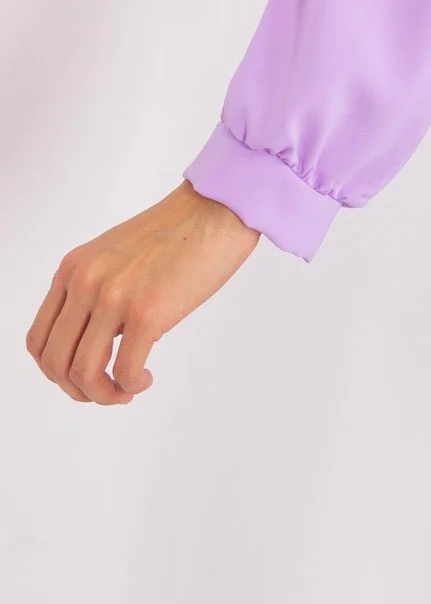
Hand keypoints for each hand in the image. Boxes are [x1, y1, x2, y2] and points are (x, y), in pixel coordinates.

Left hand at [26, 180, 260, 403]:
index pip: (39, 339)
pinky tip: (145, 378)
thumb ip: (97, 290)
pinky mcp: (147, 312)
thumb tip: (102, 338)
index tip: (82, 375)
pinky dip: (130, 385)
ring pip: (82, 373)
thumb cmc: (178, 231)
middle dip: (77, 390)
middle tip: (105, 390)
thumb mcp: (115, 254)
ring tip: (126, 390)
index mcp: (74, 269)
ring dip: (102, 394)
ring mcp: (114, 297)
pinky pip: (123, 371)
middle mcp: (85, 282)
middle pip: (55, 362)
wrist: (217, 209)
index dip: (56, 369)